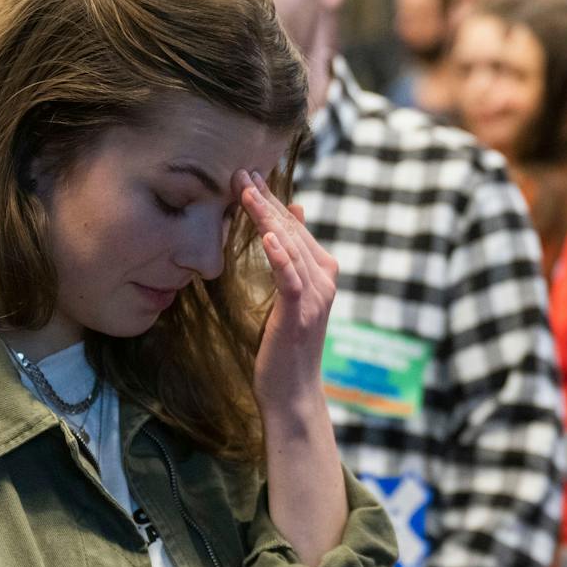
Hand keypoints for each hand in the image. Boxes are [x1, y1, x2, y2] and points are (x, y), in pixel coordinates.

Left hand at [238, 169, 338, 419]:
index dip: (272, 200)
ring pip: (290, 248)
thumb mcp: (289, 297)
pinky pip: (291, 279)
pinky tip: (268, 235)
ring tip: (247, 191)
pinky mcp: (299, 315)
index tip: (249, 175)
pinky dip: (281, 256)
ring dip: (267, 217)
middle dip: (266, 200)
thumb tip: (289, 216)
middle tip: (242, 172)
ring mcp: (315, 299)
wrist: (292, 394)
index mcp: (322, 275)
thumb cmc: (284, 348)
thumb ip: (291, 260)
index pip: (295, 228)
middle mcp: (324, 282)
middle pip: (293, 232)